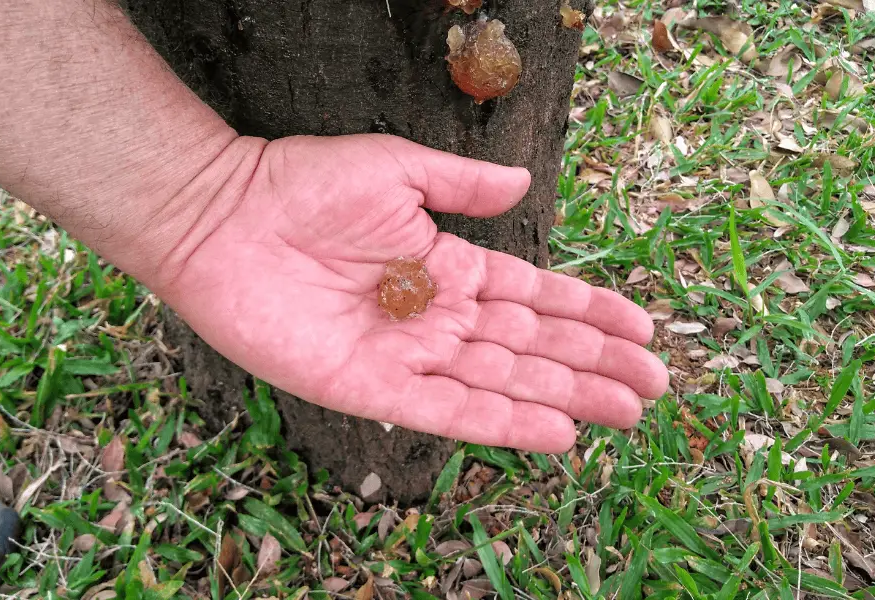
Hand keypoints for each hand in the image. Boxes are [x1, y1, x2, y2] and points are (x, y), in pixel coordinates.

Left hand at [155, 135, 668, 452]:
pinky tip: (552, 434)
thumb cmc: (302, 183)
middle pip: (529, 347)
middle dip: (592, 365)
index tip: (641, 327)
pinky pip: (443, 411)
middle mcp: (432, 315)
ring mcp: (403, 353)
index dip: (588, 312)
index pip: (533, 297)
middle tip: (652, 386)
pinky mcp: (366, 386)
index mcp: (445, 266)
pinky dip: (499, 424)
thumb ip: (462, 185)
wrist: (222, 216)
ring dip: (563, 398)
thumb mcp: (397, 169)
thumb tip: (525, 183)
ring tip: (621, 412)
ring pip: (499, 381)